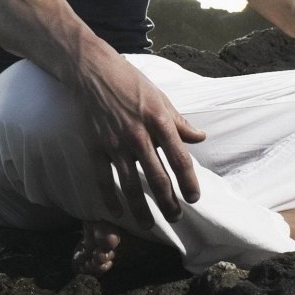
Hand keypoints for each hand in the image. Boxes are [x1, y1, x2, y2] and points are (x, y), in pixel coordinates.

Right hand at [71, 52, 206, 222]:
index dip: (189, 181)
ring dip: (142, 209)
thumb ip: (179, 122)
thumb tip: (200, 138)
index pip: (180, 158)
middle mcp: (138, 134)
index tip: (194, 197)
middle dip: (168, 202)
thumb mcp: (161, 98)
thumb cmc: (130, 82)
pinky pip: (103, 178)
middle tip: (176, 217)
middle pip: (157, 177)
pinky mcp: (96, 146)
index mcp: (159, 120)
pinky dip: (110, 198)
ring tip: (150, 224)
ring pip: (130, 184)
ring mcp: (115, 142)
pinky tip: (117, 212)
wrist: (93, 70)